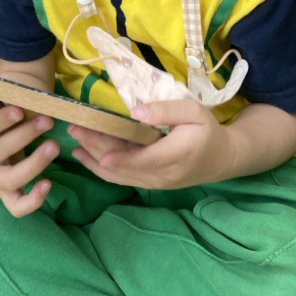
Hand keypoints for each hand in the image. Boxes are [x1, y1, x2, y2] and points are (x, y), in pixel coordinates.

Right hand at [0, 85, 59, 216]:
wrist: (0, 123)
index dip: (0, 121)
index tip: (20, 109)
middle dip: (24, 135)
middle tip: (47, 120)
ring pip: (10, 180)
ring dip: (34, 164)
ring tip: (54, 145)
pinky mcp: (7, 193)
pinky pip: (17, 206)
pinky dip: (32, 201)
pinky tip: (48, 184)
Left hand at [68, 97, 230, 188]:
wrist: (221, 159)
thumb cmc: (207, 130)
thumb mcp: (194, 112)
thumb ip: (166, 111)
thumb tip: (135, 112)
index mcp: (177, 155)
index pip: (143, 158)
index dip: (119, 156)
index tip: (94, 147)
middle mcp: (163, 175)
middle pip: (124, 165)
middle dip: (96, 147)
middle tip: (75, 126)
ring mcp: (154, 183)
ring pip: (118, 173)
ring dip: (94, 156)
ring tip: (75, 137)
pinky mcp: (148, 184)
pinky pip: (121, 179)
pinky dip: (99, 168)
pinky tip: (83, 155)